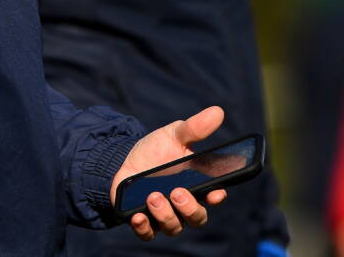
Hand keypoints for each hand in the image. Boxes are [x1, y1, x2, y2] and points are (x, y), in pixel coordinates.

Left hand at [111, 105, 227, 239]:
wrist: (125, 159)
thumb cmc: (157, 149)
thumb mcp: (174, 134)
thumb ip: (195, 128)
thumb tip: (218, 111)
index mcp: (197, 185)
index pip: (214, 197)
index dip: (217, 197)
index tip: (215, 192)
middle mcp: (184, 205)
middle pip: (196, 218)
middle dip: (190, 208)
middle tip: (178, 192)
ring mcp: (164, 216)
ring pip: (174, 227)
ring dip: (166, 214)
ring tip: (153, 196)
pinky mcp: (144, 221)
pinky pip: (148, 234)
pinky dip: (144, 228)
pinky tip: (139, 216)